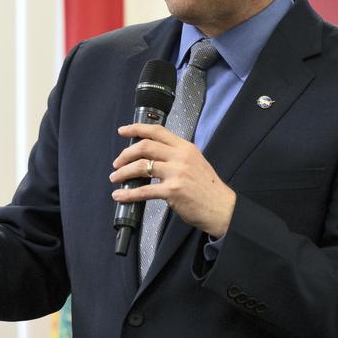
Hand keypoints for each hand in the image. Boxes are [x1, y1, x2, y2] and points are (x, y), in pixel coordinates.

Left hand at [110, 123, 235, 237]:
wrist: (222, 208)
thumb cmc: (208, 188)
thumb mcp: (196, 162)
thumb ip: (177, 156)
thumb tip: (152, 156)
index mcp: (186, 147)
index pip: (157, 131)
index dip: (136, 129)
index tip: (122, 131)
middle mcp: (180, 156)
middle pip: (145, 147)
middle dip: (125, 154)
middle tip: (117, 163)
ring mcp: (176, 173)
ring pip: (141, 167)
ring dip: (123, 172)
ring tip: (115, 178)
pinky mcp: (172, 191)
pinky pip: (144, 190)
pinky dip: (128, 193)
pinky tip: (119, 196)